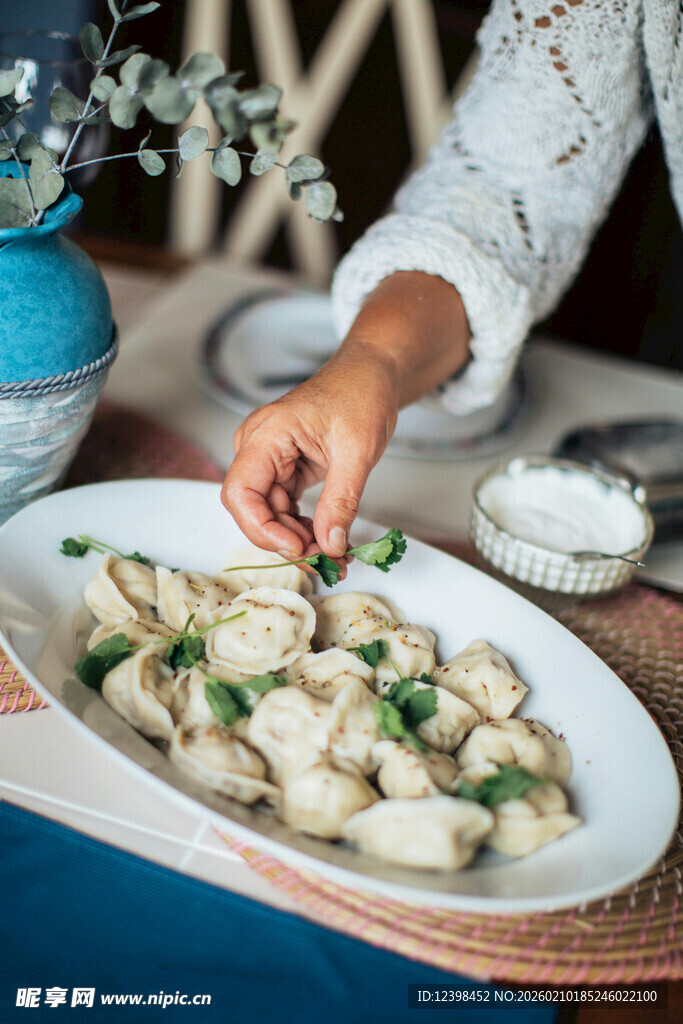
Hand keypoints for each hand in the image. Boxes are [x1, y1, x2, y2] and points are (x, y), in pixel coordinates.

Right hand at [222, 271, 469, 556]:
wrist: (372, 374)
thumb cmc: (361, 392)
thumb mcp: (357, 450)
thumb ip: (341, 500)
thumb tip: (329, 545)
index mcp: (266, 434)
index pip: (240, 493)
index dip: (262, 529)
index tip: (298, 548)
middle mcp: (259, 448)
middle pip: (253, 510)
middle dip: (285, 541)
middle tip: (324, 562)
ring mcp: (270, 460)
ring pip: (271, 515)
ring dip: (299, 541)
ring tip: (334, 557)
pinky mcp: (285, 470)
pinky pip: (285, 509)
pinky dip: (305, 529)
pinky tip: (328, 542)